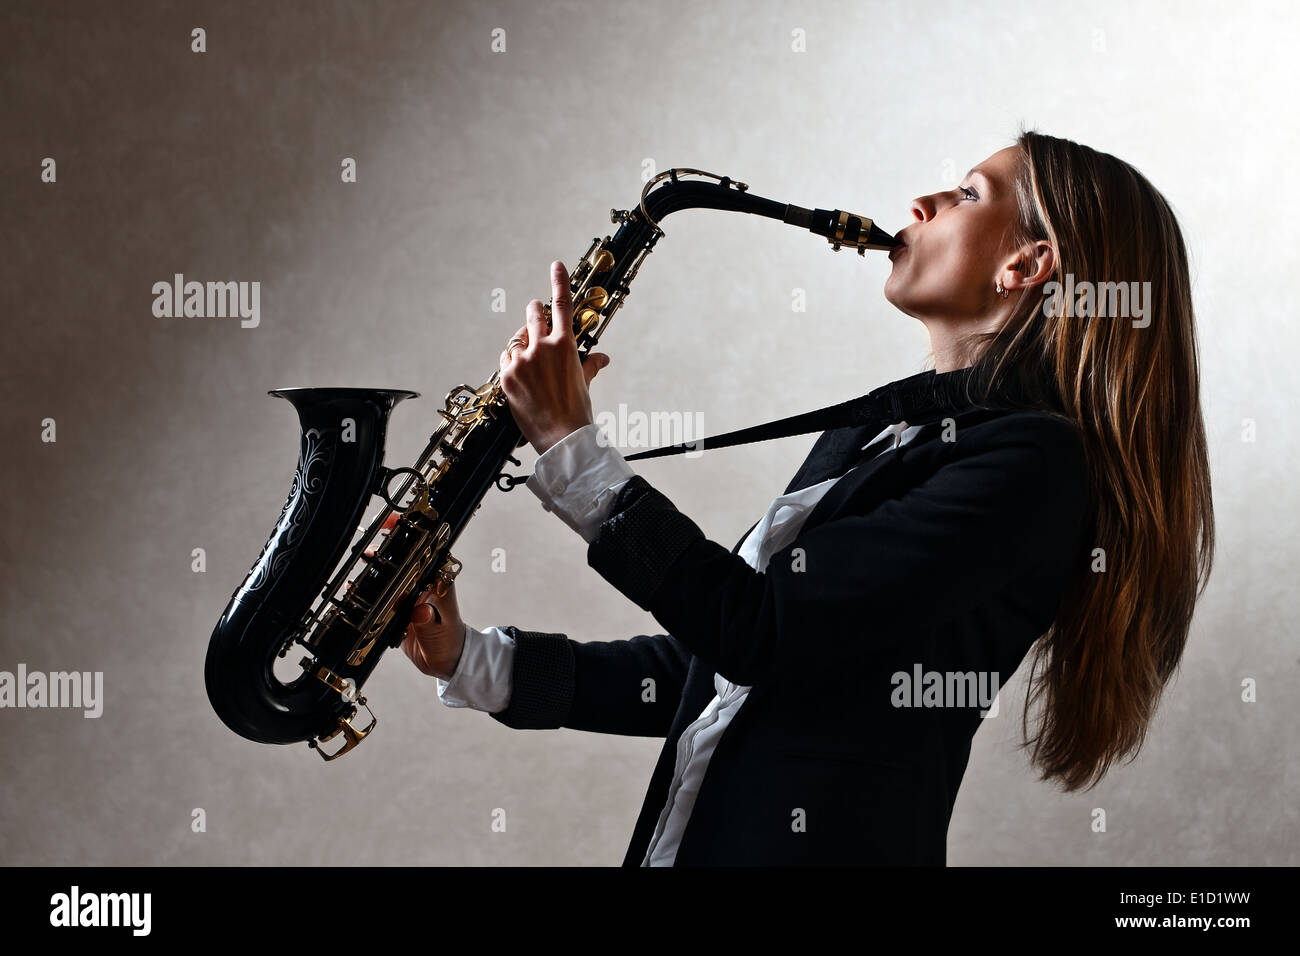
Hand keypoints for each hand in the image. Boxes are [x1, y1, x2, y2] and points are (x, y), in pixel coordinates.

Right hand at [365, 513, 465, 680]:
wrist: (445, 661)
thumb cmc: (451, 642)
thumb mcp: (441, 631)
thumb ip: (429, 622)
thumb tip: (421, 612)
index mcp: (436, 584)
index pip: (425, 553)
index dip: (412, 536)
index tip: (397, 526)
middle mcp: (422, 586)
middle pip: (405, 561)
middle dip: (388, 550)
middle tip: (372, 547)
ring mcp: (409, 597)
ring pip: (391, 576)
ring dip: (376, 568)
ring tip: (363, 560)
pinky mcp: (398, 611)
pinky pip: (381, 598)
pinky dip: (367, 592)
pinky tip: (354, 589)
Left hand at [499, 260, 610, 455]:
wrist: (562, 436)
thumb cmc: (577, 410)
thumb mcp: (586, 383)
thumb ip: (590, 365)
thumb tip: (603, 358)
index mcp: (565, 345)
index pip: (562, 304)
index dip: (559, 281)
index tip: (556, 265)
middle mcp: (542, 348)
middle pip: (533, 315)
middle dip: (535, 315)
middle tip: (536, 320)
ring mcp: (522, 362)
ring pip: (516, 339)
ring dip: (522, 343)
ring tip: (530, 359)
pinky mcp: (507, 376)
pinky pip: (505, 359)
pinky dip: (511, 361)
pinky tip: (519, 373)